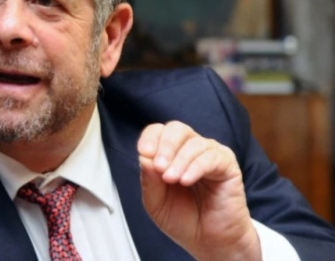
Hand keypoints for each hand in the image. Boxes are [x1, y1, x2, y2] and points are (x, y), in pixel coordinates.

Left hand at [137, 121, 260, 260]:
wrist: (209, 242)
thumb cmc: (183, 219)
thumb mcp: (155, 202)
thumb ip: (148, 179)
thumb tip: (144, 157)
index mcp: (170, 154)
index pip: (158, 132)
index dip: (150, 138)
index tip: (144, 152)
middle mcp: (190, 150)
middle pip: (176, 129)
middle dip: (165, 145)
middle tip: (159, 167)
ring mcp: (209, 155)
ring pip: (193, 142)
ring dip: (179, 160)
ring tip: (171, 180)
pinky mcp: (227, 165)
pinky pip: (211, 157)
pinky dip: (195, 167)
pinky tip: (186, 180)